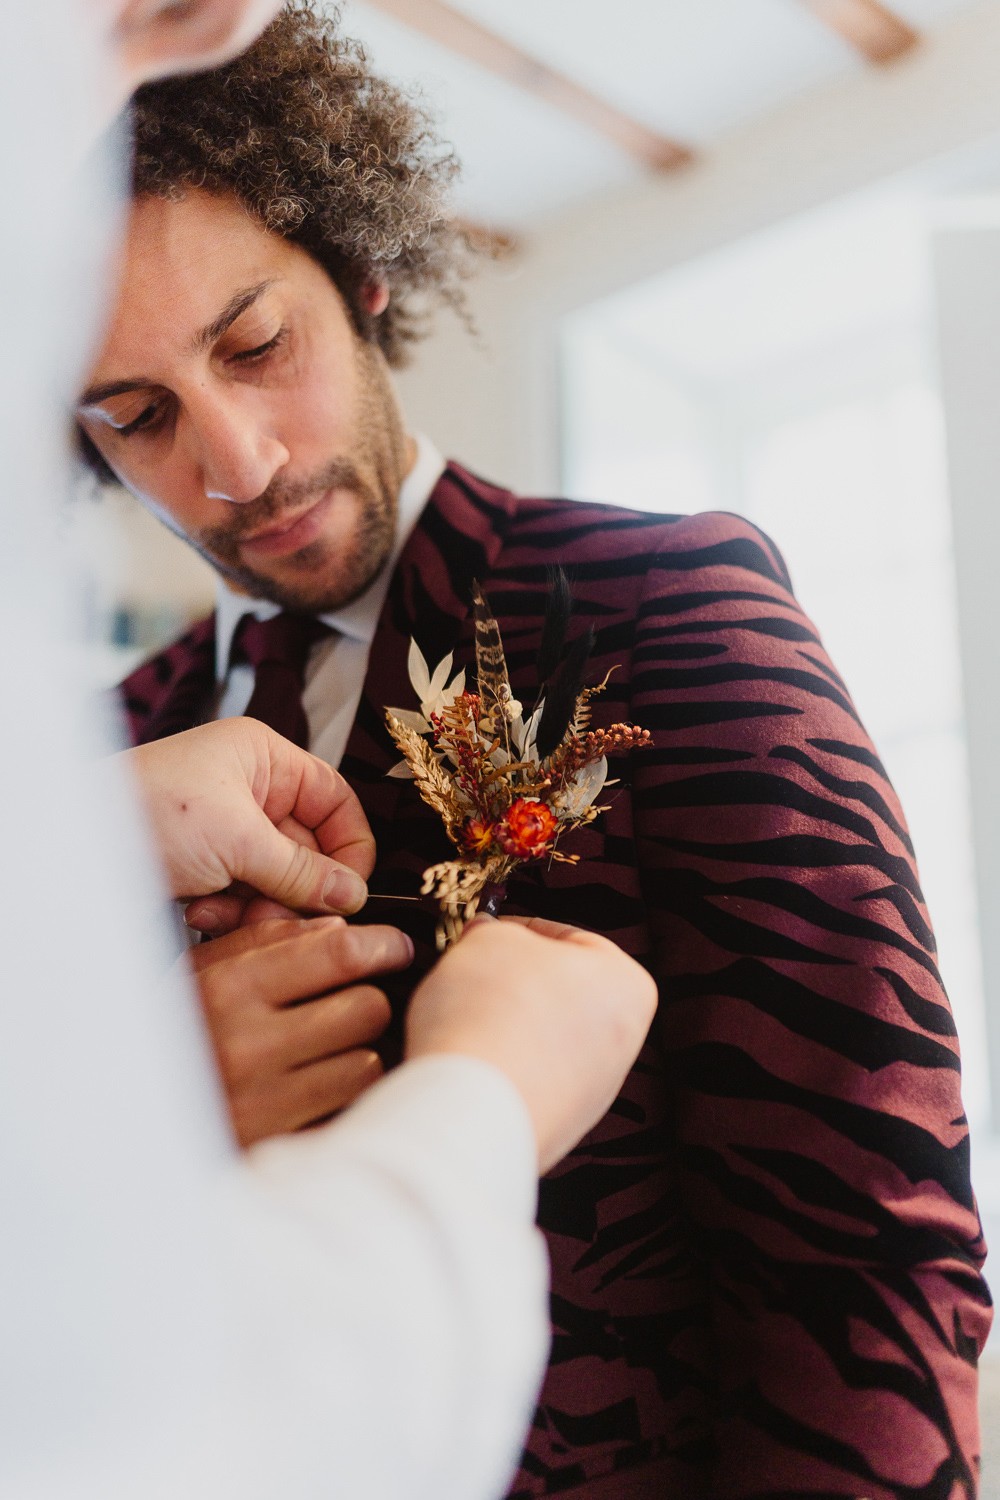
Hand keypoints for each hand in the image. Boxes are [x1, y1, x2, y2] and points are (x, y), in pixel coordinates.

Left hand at [123, 718, 374, 931]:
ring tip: (223, 908)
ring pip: (279, 881)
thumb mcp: (238, 839)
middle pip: (310, 849)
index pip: (335, 801)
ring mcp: (228, 831)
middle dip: (294, 886)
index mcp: (264, 760)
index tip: (349, 891)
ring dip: (259, 904)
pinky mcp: (207, 868)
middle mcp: (251, 791)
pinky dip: (229, 911)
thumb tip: (352, 895)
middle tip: (279, 913)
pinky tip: (199, 909)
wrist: (73, 850)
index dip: (350, 846)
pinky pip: (246, 897)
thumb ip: (302, 870)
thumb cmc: (148, 813)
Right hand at [188, 916, 412, 1145]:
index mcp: (230, 990)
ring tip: (327, 1053)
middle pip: (365, 1007)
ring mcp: (266, 1102)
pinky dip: (346, 1099)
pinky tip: (320, 1090)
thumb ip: (265, 943)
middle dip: (366, 1001)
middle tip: (349, 1005)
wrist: (128, 1122)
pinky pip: (349, 1111)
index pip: (338, 954)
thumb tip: (336, 930)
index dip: (381, 946)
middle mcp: (249, 1046)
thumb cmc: (170, 1036)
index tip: (394, 948)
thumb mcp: (200, 974)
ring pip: (367, 1063)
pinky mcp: (281, 1147)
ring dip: (358, 1054)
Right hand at [405, 917, 656, 1173]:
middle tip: (468, 973)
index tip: (483, 934)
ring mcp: (592, 1092)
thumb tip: (487, 936)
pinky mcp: (558, 1125)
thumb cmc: (491, 1016)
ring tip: (463, 1020)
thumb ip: (495, 930)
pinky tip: (470, 1060)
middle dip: (509, 980)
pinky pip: (523, 1078)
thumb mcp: (489, 938)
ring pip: (538, 1036)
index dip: (515, 929)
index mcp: (628, 985)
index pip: (567, 937)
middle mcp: (623, 1043)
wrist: (473, 1113)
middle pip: (556, 990)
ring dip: (500, 1024)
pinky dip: (497, 1066)